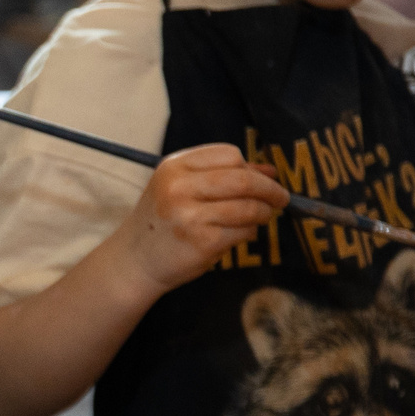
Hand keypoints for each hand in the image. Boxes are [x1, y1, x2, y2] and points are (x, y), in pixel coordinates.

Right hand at [117, 144, 288, 294]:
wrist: (134, 261)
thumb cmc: (162, 223)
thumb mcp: (180, 189)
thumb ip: (221, 176)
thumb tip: (269, 172)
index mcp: (173, 167)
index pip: (228, 155)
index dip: (250, 168)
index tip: (262, 180)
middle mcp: (179, 188)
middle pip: (243, 179)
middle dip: (270, 190)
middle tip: (280, 199)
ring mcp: (190, 215)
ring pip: (249, 207)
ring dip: (263, 213)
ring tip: (260, 218)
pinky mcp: (203, 241)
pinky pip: (244, 231)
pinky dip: (249, 232)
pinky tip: (239, 235)